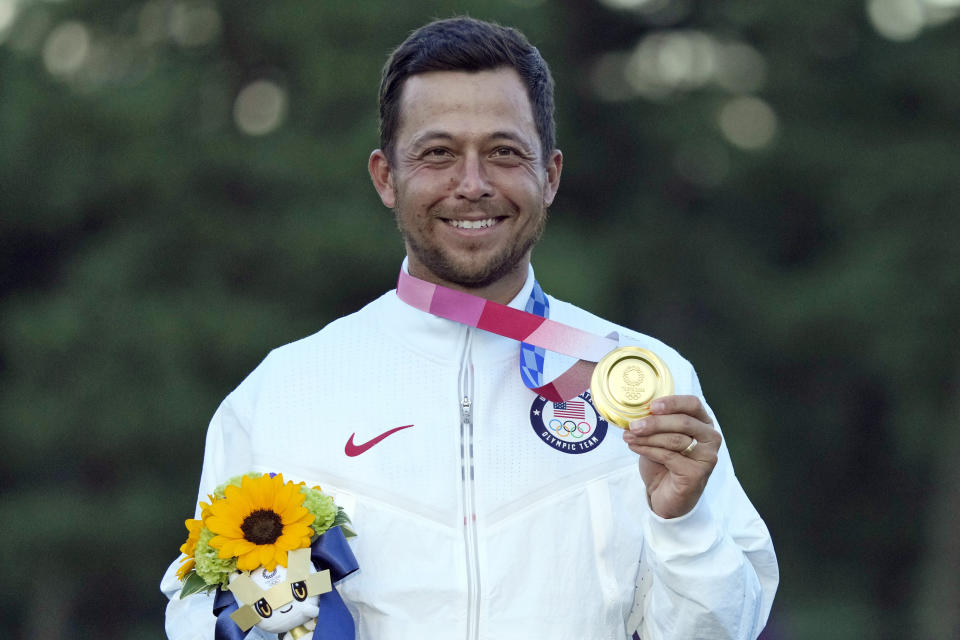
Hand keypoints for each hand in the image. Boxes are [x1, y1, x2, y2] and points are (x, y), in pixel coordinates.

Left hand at [622, 395, 720, 518]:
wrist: (666, 495)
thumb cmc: (664, 463)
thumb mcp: (660, 437)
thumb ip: (656, 423)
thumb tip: (636, 412)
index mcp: (703, 423)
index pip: (693, 404)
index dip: (673, 402)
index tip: (652, 406)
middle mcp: (710, 438)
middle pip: (684, 422)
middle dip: (655, 422)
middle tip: (633, 425)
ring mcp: (707, 456)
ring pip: (675, 440)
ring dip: (648, 437)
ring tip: (628, 436)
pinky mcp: (697, 473)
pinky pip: (668, 456)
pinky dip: (648, 450)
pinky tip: (634, 447)